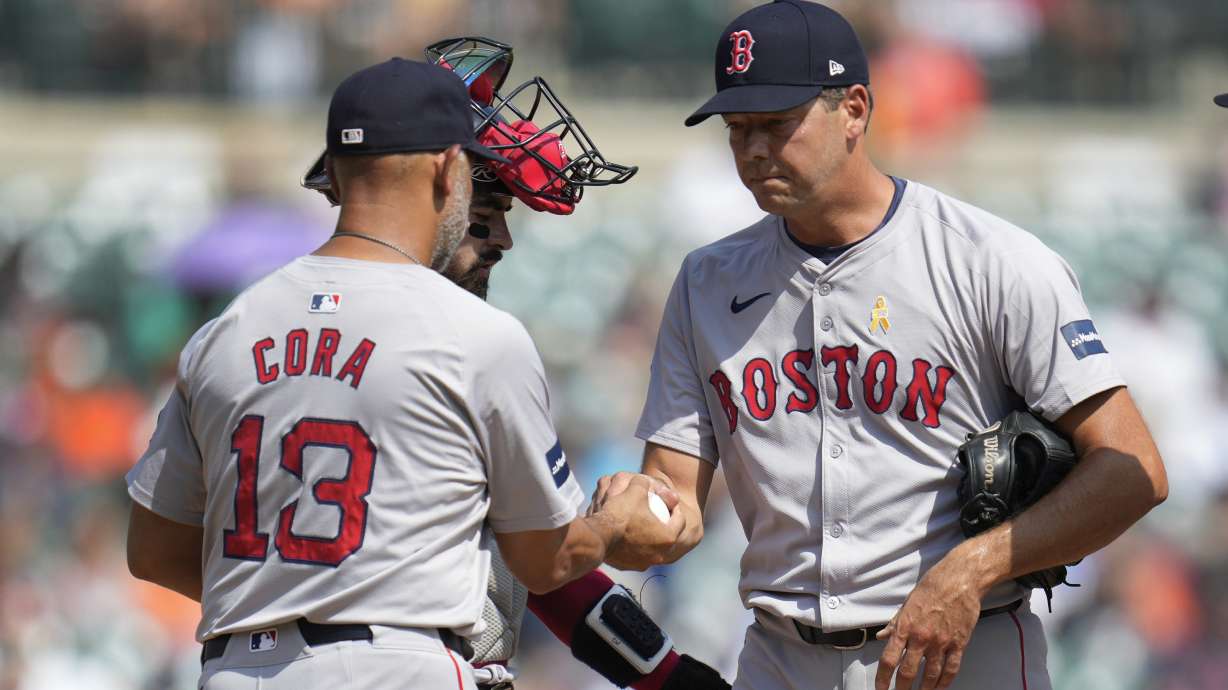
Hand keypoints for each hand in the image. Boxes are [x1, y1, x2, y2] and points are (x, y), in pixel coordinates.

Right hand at [589, 472, 683, 569]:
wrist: (597, 535)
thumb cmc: (620, 513)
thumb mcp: (635, 490)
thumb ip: (644, 483)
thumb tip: (645, 481)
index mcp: (667, 537)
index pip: (680, 522)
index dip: (675, 510)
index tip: (669, 505)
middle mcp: (658, 555)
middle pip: (666, 538)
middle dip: (663, 526)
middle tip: (655, 516)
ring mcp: (642, 563)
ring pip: (650, 548)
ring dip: (648, 538)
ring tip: (640, 526)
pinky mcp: (626, 566)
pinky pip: (633, 554)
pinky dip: (632, 546)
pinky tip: (626, 536)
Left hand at [874, 555, 983, 689]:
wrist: (960, 579)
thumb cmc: (933, 587)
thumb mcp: (907, 603)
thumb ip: (895, 623)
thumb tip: (882, 636)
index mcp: (906, 626)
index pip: (889, 659)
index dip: (883, 678)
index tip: (880, 688)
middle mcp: (922, 637)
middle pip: (908, 672)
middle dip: (902, 688)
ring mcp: (941, 642)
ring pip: (930, 675)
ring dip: (924, 689)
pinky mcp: (959, 643)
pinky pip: (951, 669)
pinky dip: (944, 682)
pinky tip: (939, 688)